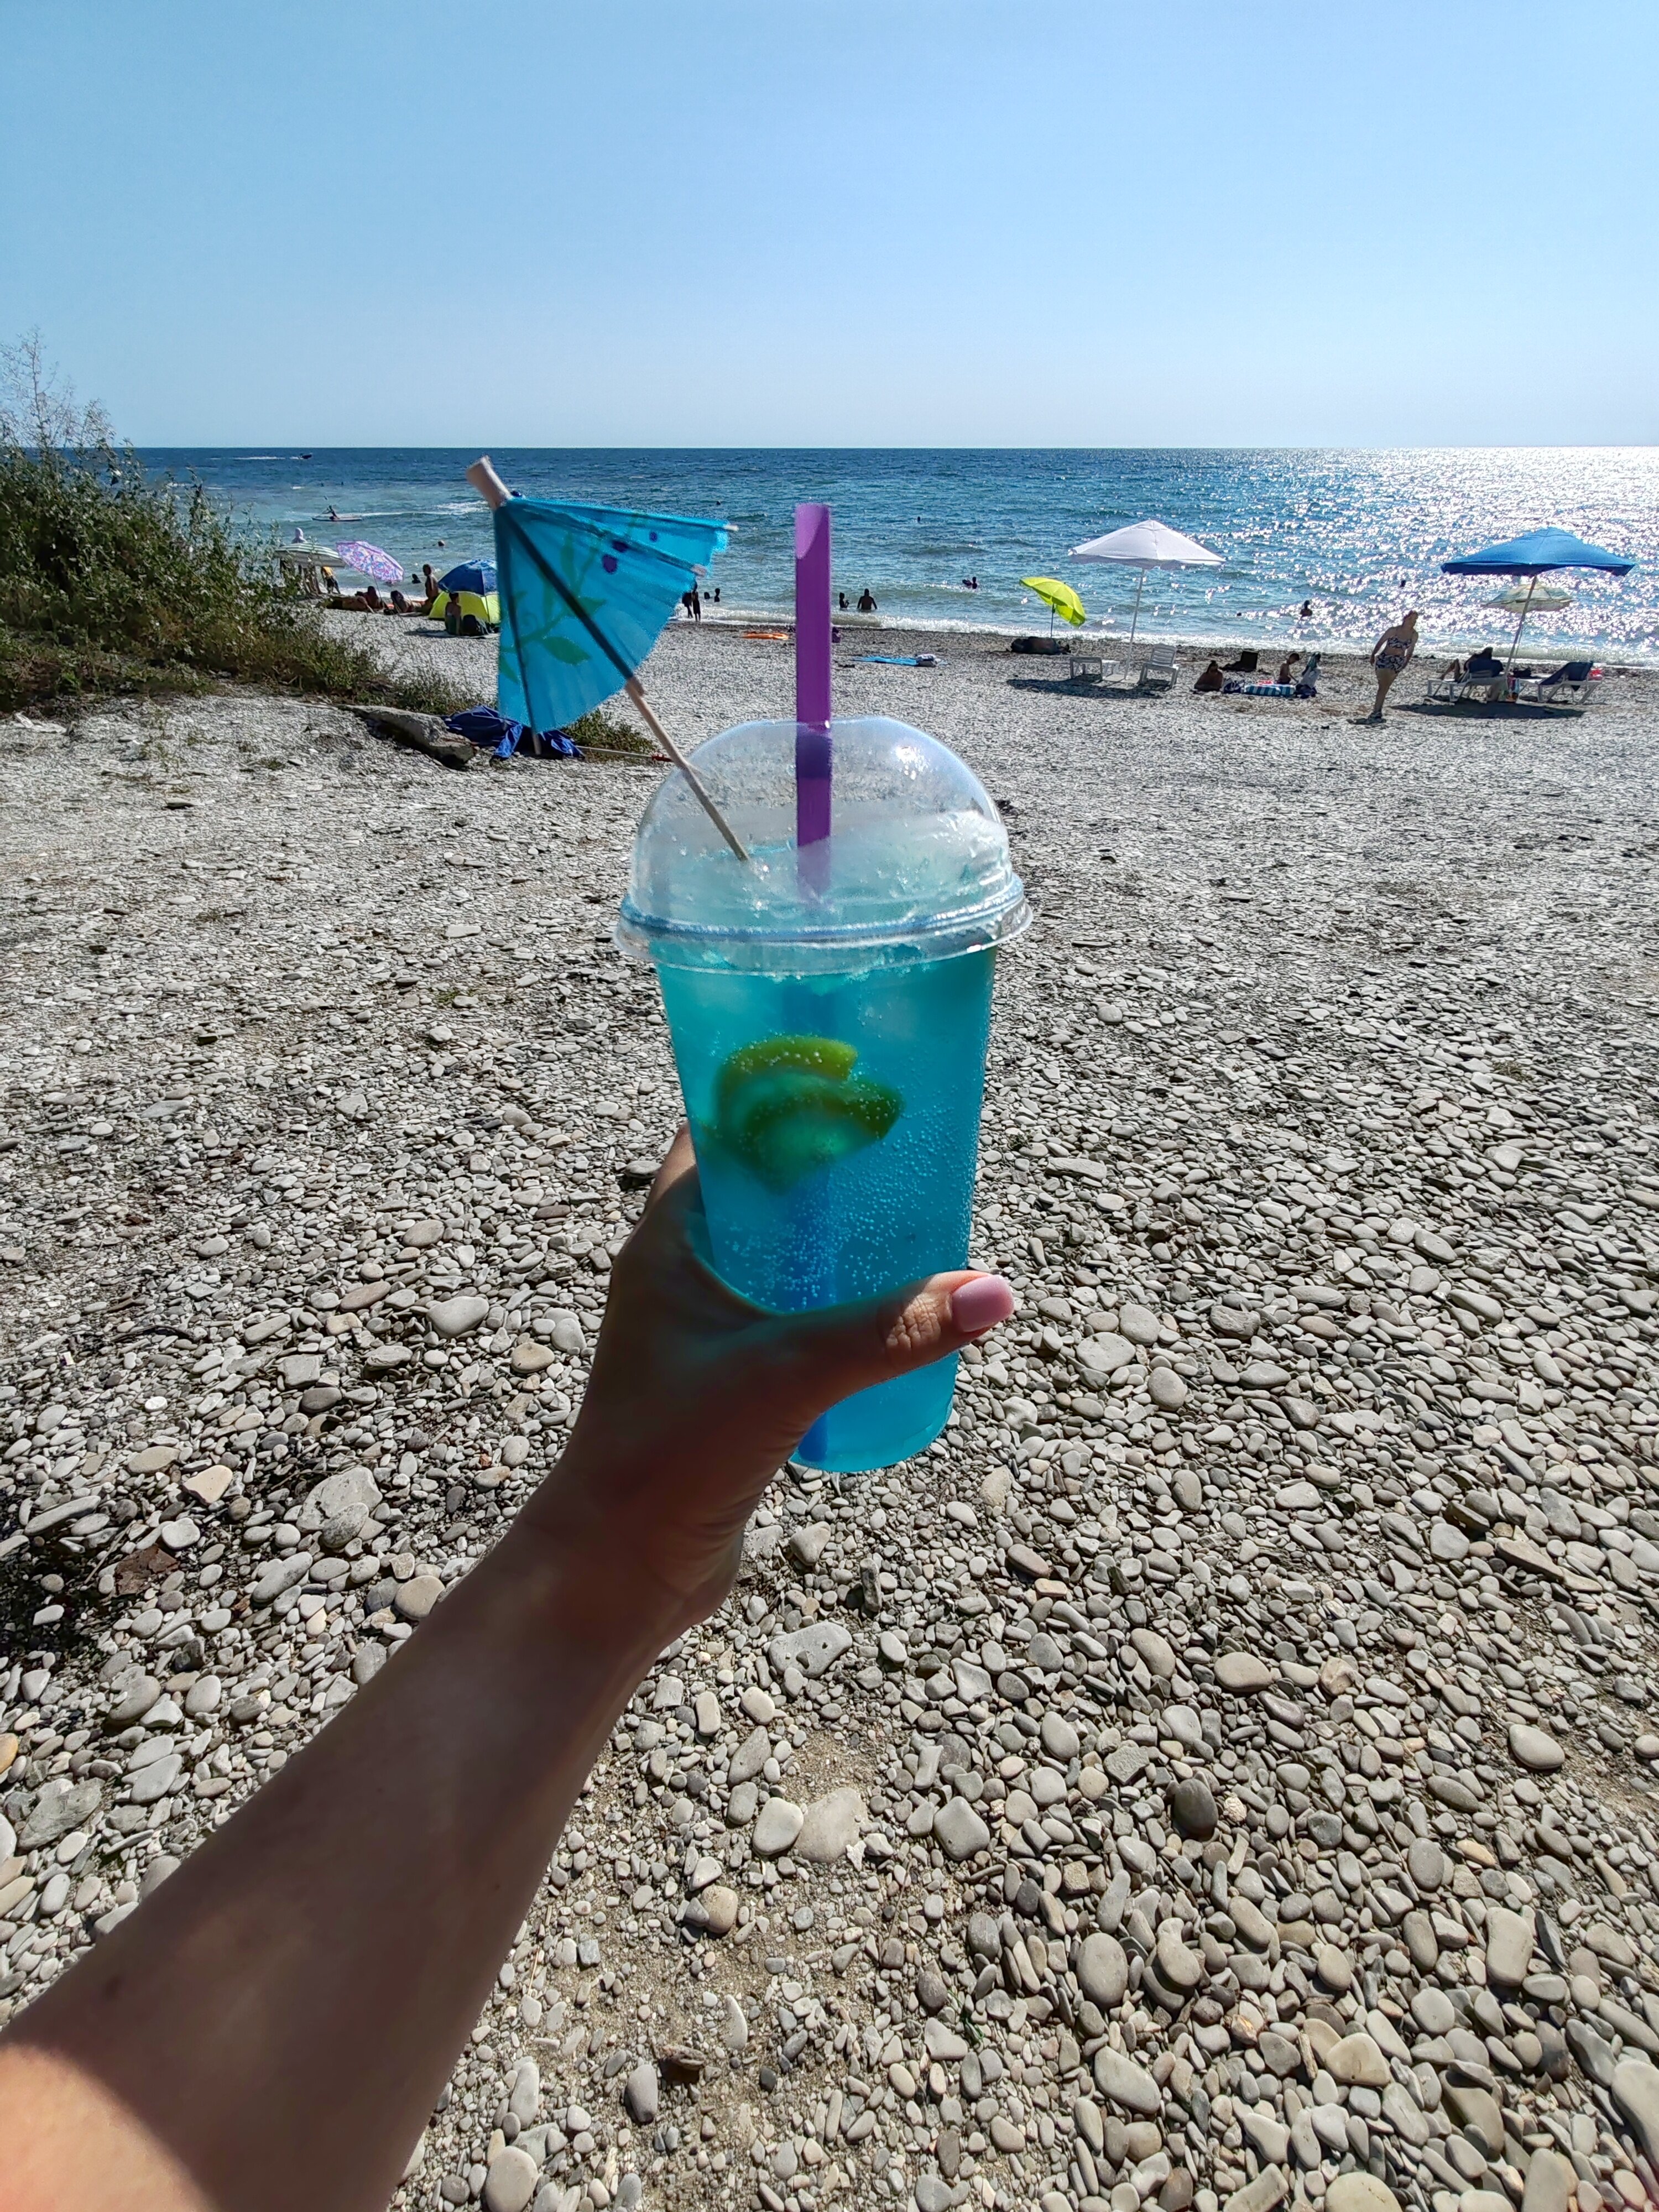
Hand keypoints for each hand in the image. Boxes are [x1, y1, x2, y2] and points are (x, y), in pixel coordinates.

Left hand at [521, 1127, 1012, 1638]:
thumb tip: (993, 1293)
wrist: (617, 1575)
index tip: (853, 1079)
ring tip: (917, 1219)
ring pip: (781, 1256)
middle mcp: (680, 1275)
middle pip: (762, 1190)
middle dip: (830, 1166)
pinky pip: (793, 1315)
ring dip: (839, 1238)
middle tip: (909, 1149)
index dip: (776, 1096)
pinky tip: (894, 1308)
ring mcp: (704, 1330)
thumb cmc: (666, 1460)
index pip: (716, 1133)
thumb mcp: (786, 1378)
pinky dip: (839, 1299)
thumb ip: (887, 1333)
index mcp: (666, 1243)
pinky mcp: (731, 1382)